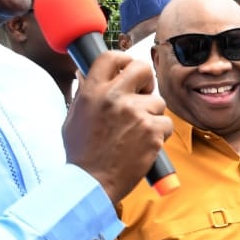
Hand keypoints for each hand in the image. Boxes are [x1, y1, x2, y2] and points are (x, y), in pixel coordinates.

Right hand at [63, 50, 172, 202]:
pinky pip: (165, 123)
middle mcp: (114, 97)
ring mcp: (135, 113)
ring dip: (152, 115)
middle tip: (143, 95)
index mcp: (92, 91)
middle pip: (142, 68)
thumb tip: (85, 71)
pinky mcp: (151, 130)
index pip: (110, 57)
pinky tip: (145, 145)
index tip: (128, 67)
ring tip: (136, 133)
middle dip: (146, 80)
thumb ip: (84, 93)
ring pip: (158, 101)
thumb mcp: (74, 116)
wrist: (91, 182)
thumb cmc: (82, 153)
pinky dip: (159, 134)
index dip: (123, 59)